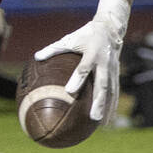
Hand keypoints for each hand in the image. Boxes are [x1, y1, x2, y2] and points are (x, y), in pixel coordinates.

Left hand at [34, 0, 129, 123]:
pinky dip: (112, 105)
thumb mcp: (69, 39)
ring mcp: (112, 69)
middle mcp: (104, 62)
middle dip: (99, 101)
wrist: (110, 28)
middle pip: (102, 84)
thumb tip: (36, 57)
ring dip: (107, 107)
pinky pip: (114, 91)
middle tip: (92, 117)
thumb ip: (53, 48)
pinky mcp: (116, 73)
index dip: (77, 79)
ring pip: (111, 91)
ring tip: (101, 124)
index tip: (69, 92)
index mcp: (92, 53)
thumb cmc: (86, 34)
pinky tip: (108, 118)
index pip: (84, 68)